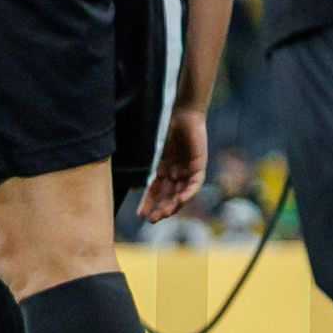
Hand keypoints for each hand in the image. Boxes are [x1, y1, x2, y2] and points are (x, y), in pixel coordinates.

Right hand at [140, 101, 207, 222]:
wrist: (182, 113)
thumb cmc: (164, 127)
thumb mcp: (152, 151)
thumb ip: (145, 168)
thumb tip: (132, 186)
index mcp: (162, 168)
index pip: (155, 191)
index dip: (147, 203)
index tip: (139, 215)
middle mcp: (175, 171)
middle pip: (168, 196)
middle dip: (160, 208)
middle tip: (152, 220)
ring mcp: (188, 169)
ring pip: (182, 193)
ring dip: (173, 205)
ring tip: (164, 214)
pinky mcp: (199, 165)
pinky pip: (195, 184)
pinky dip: (188, 193)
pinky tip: (180, 200)